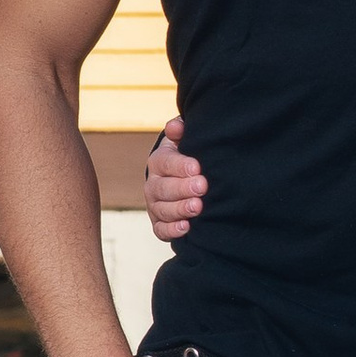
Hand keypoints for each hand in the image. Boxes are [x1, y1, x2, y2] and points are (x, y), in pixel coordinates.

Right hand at [144, 113, 209, 244]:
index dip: (180, 166)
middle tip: (202, 186)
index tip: (197, 168)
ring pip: (162, 209)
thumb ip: (180, 131)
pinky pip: (161, 230)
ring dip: (180, 209)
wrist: (181, 179)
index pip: (165, 163)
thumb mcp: (183, 141)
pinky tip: (187, 227)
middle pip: (163, 188)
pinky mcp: (159, 223)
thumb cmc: (187, 157)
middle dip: (183, 188)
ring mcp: (155, 205)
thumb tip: (177, 126)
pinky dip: (172, 230)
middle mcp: (153, 184)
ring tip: (198, 207)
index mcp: (159, 162)